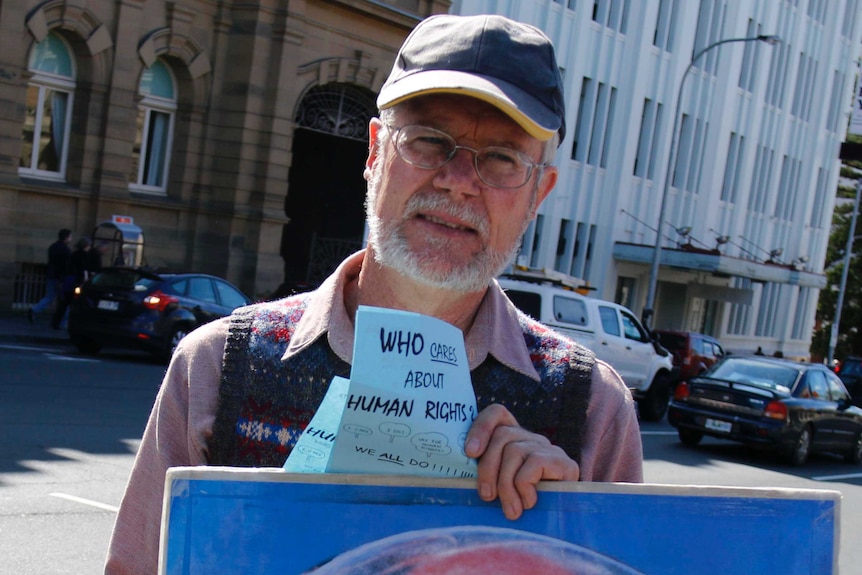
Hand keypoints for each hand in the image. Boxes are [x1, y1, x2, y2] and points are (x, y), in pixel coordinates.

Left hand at [465, 404, 579, 519]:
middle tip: (487, 496)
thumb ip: (485, 474)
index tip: (469, 453)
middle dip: (488, 468)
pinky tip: (529, 503)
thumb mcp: (498, 487)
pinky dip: (525, 487)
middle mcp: (532, 438)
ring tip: (510, 510)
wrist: (562, 522)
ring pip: (514, 451)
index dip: (481, 427)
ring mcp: (548, 448)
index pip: (498, 413)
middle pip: (502, 435)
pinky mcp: (564, 462)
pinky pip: (534, 464)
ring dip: (506, 485)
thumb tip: (457, 471)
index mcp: (514, 440)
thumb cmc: (522, 507)